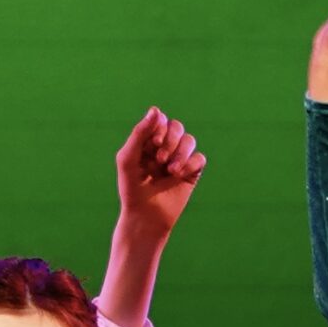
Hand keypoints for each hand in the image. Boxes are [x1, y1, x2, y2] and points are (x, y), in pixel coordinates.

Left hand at [113, 106, 205, 241]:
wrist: (144, 217)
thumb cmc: (131, 188)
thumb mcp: (128, 158)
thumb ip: (140, 133)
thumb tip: (156, 110)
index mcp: (148, 141)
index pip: (160, 121)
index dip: (160, 128)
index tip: (154, 144)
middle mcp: (164, 148)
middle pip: (177, 127)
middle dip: (171, 139)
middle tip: (160, 158)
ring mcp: (179, 160)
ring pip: (190, 140)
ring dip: (180, 152)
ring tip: (170, 170)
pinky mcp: (191, 173)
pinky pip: (199, 158)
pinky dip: (190, 164)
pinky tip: (178, 175)